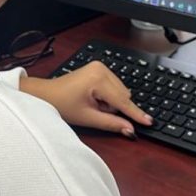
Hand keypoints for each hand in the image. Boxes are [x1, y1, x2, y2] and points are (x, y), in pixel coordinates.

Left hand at [22, 62, 152, 136]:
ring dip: (111, 102)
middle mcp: (101, 69)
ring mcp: (100, 66)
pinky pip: (114, 86)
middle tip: (95, 111)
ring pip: (120, 91)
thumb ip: (111, 124)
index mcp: (98, 78)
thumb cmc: (62, 105)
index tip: (148, 121)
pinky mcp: (99, 68)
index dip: (135, 113)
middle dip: (114, 108)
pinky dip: (107, 96)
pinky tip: (94, 98)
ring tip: (92, 104)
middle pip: (123, 95)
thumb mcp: (88, 118)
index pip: (122, 100)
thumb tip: (130, 129)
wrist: (46, 94)